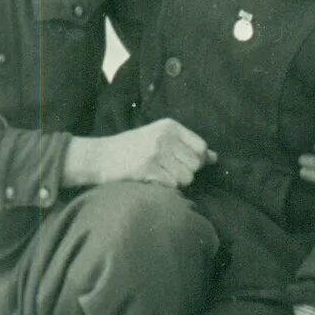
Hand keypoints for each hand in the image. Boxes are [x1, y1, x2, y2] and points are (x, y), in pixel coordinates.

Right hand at [63, 119, 216, 188]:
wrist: (99, 157)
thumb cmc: (131, 149)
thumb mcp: (159, 139)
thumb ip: (186, 146)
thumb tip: (215, 157)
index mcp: (169, 126)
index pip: (201, 147)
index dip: (197, 160)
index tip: (182, 163)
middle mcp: (165, 137)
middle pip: (196, 165)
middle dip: (186, 173)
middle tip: (167, 171)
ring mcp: (156, 153)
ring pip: (186, 178)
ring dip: (176, 183)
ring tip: (158, 175)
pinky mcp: (148, 169)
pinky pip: (172, 186)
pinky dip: (164, 188)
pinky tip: (150, 180)